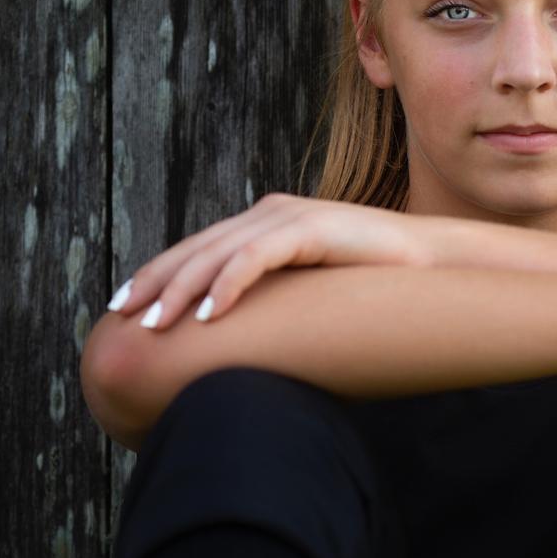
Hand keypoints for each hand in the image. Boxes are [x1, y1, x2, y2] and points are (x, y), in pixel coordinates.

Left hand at [106, 193, 431, 330]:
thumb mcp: (309, 293)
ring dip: (181, 289)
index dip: (158, 274)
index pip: (199, 249)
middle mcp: (271, 213)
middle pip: (197, 248)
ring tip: (155, 323)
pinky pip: (257, 257)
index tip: (124, 306)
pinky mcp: (312, 227)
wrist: (434, 265)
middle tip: (122, 316)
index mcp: (266, 224)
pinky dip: (228, 284)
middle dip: (155, 282)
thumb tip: (235, 343)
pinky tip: (208, 314)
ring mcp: (291, 216)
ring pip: (218, 253)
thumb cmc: (374, 289)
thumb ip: (274, 301)